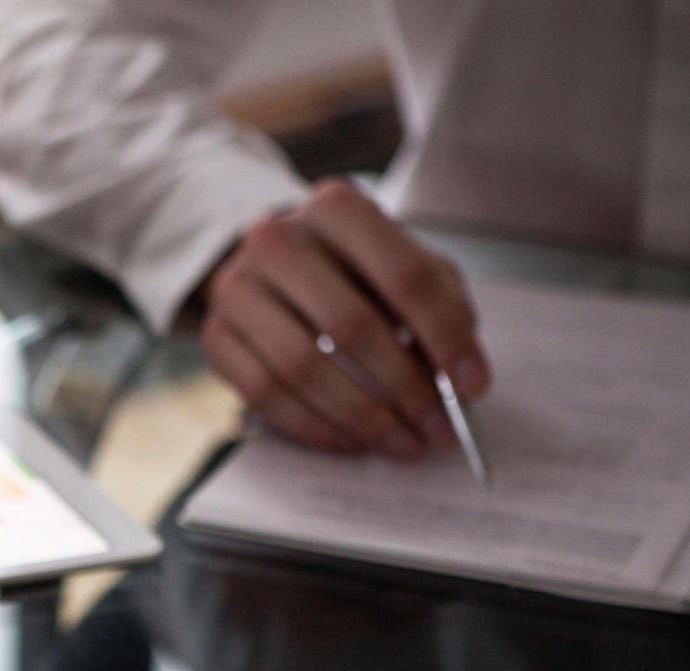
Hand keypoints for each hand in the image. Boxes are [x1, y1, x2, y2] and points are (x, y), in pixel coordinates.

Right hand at [198, 180, 490, 457]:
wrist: (266, 268)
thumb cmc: (347, 269)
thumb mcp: (401, 264)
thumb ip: (438, 307)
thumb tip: (460, 379)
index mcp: (338, 208)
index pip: (405, 277)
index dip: (446, 337)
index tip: (473, 385)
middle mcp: (278, 240)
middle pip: (351, 326)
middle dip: (404, 388)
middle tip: (437, 428)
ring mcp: (238, 289)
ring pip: (303, 368)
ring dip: (362, 416)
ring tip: (402, 442)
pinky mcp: (216, 337)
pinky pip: (266, 396)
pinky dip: (317, 428)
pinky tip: (354, 440)